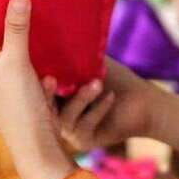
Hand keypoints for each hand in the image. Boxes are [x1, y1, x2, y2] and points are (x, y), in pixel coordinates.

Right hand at [42, 57, 161, 151]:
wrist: (144, 104)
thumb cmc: (118, 81)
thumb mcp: (94, 65)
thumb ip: (75, 57)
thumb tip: (56, 37)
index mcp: (57, 97)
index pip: (37, 91)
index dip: (35, 82)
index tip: (39, 68)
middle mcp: (58, 115)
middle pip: (43, 108)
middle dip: (45, 94)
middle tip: (50, 79)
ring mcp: (70, 130)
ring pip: (64, 118)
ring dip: (81, 98)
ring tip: (98, 83)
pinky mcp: (84, 141)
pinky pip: (83, 127)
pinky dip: (97, 110)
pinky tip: (110, 97)